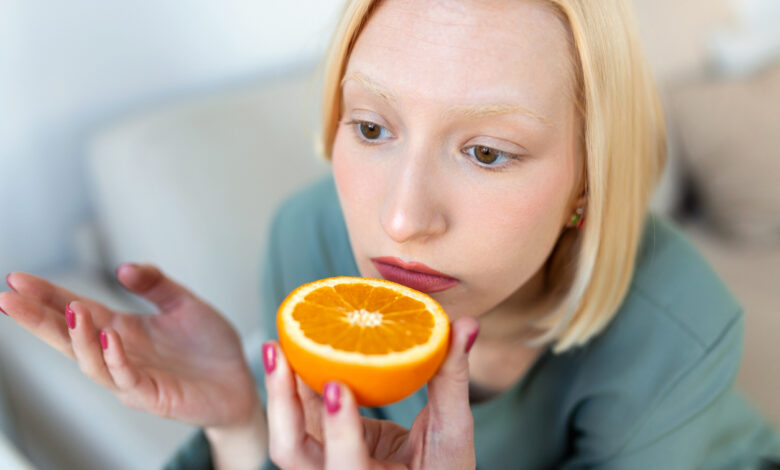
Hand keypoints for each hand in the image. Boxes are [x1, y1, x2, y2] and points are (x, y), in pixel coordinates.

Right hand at [0, 264, 259, 429]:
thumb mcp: (184, 303)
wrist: (240, 381)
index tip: (17, 278)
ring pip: (92, 362)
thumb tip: (122, 267)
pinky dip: (115, 360)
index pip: (75, 310)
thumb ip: (155, 283)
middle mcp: (120, 354)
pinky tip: (111, 338)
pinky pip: (127, 380)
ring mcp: (133, 378)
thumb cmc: (209, 348)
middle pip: (69, 338)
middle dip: (38, 319)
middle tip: (10, 298)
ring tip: (72, 309)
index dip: (47, 296)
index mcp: (122, 329)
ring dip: (79, 337)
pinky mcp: (155, 396)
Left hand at [264, 315, 479, 469]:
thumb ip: (452, 382)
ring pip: (286, 432)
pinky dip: (294, 384)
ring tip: (276, 345)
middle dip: (282, 400)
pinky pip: (298, 415)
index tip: (337, 386)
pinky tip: (293, 349)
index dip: (339, 429)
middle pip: (291, 451)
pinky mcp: (318, 446)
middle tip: (280, 352)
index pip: (346, 468)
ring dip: (280, 388)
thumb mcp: (452, 436)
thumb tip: (466, 325)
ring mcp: (321, 466)